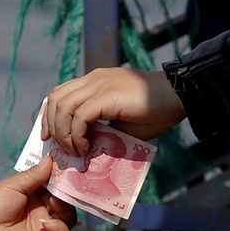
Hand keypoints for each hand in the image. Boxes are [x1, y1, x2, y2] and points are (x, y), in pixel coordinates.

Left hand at [0, 157, 77, 230]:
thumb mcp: (13, 186)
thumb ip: (33, 175)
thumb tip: (50, 159)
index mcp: (34, 195)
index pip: (55, 184)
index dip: (61, 176)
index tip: (68, 165)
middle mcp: (42, 210)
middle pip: (65, 199)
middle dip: (66, 190)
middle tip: (66, 183)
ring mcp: (46, 227)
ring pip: (69, 217)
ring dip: (64, 208)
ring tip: (53, 202)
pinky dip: (60, 228)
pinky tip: (45, 223)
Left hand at [41, 68, 185, 156]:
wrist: (179, 97)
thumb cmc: (156, 112)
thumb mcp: (122, 123)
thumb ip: (102, 129)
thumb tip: (87, 147)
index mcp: (95, 81)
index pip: (61, 93)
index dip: (50, 116)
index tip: (50, 137)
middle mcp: (93, 79)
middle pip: (56, 98)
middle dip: (51, 126)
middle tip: (61, 149)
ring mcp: (99, 84)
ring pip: (64, 107)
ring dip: (64, 133)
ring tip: (76, 151)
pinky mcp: (107, 95)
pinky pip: (80, 116)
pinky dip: (78, 134)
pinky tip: (87, 147)